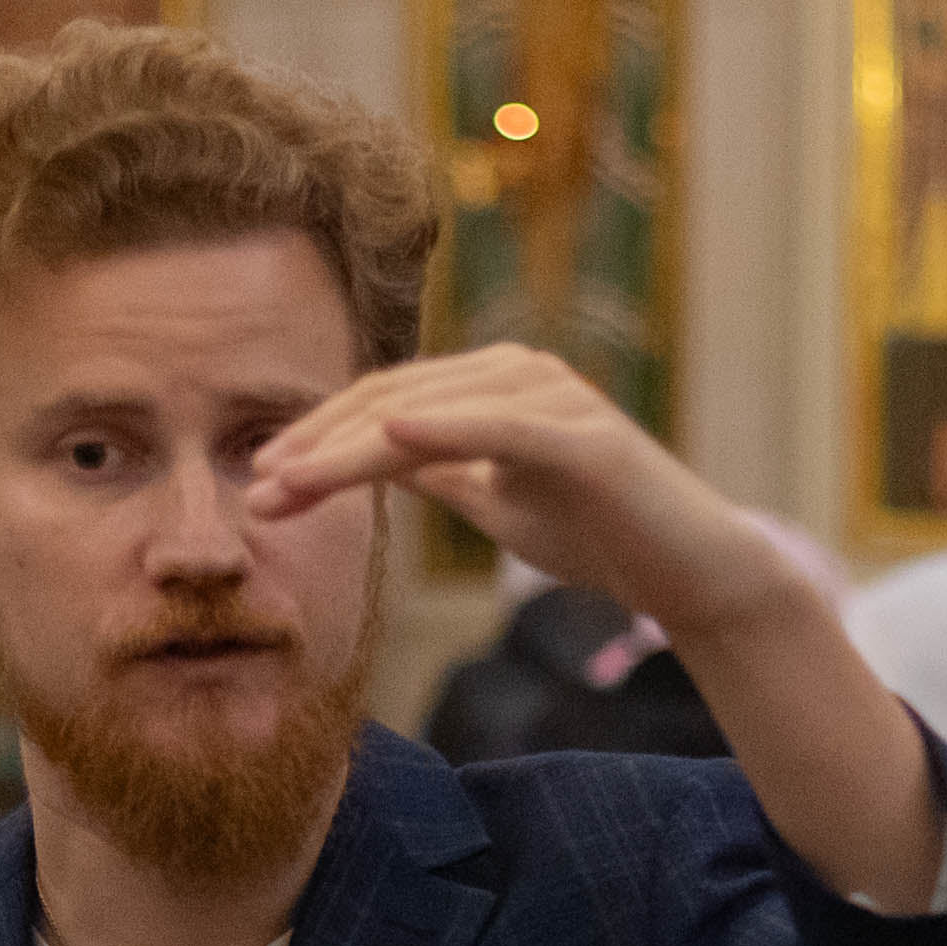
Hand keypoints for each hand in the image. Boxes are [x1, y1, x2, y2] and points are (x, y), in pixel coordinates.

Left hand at [261, 346, 940, 900]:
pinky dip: (443, 425)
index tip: (263, 483)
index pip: (385, 404)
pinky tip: (390, 436)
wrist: (689, 571)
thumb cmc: (599, 534)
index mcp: (494, 386)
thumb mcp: (499, 501)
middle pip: (393, 400)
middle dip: (318, 446)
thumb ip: (443, 470)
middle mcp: (520, 373)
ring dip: (354, 446)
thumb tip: (380, 456)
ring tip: (295, 479)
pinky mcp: (584, 437)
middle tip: (257, 488)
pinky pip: (499, 426)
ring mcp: (553, 398)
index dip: (319, 441)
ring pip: (431, 412)